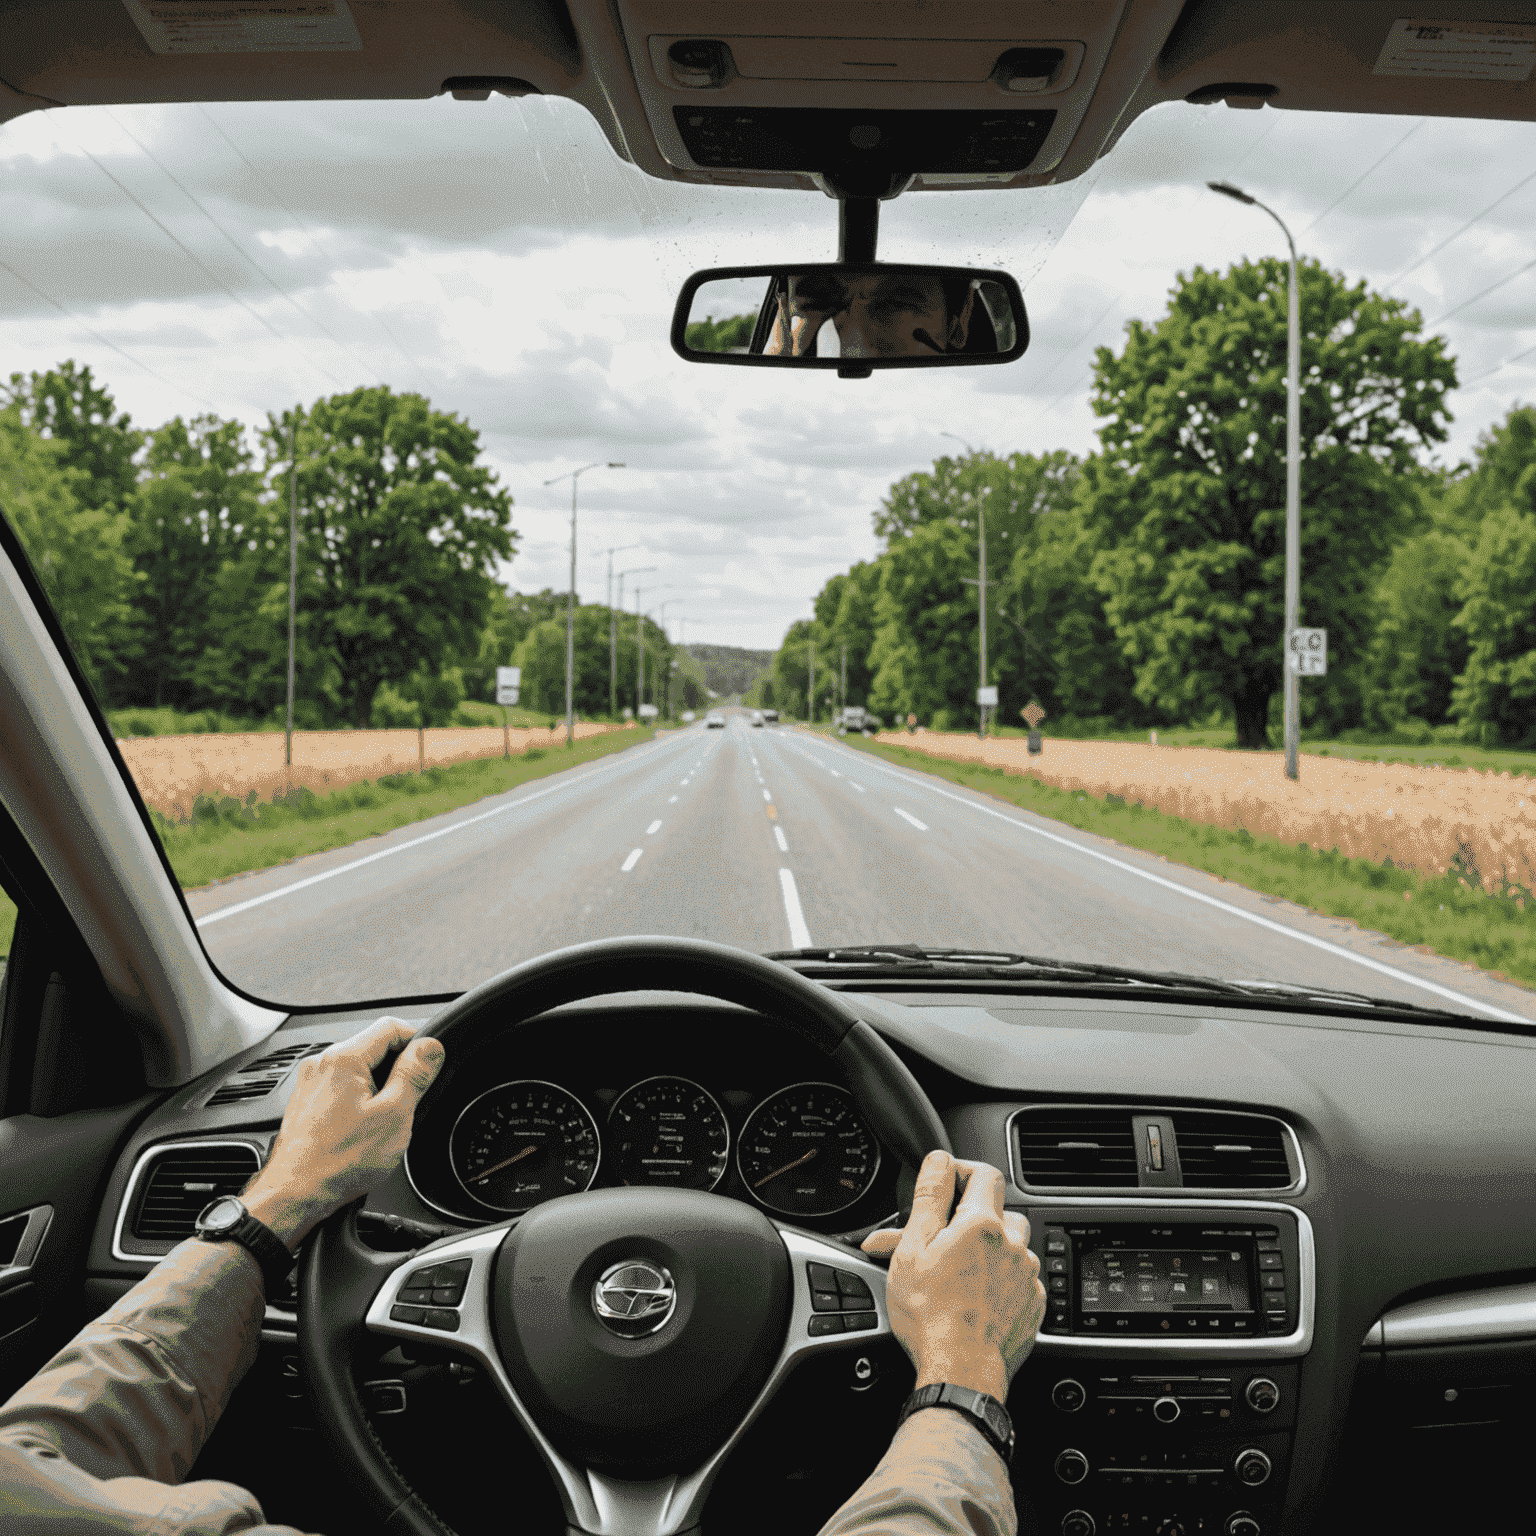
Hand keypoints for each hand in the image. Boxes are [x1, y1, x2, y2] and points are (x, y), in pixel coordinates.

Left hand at [242, 1018, 446, 1250]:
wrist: (296, 1194)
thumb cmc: (339, 1162)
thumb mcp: (394, 1115)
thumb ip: (415, 1074)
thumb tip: (431, 1046)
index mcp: (343, 1058)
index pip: (392, 1026)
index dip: (417, 1043)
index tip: (428, 1066)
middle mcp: (322, 1063)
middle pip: (374, 1047)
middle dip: (397, 1069)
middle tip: (408, 1102)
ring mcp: (311, 1082)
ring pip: (359, 1069)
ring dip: (378, 1087)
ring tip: (383, 1121)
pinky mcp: (307, 1101)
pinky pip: (342, 1087)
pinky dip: (359, 1100)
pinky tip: (362, 1129)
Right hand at [862, 1151, 1044, 1401]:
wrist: (961, 1372)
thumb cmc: (931, 1314)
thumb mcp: (914, 1247)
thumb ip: (930, 1196)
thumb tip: (939, 1161)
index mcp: (982, 1224)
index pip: (984, 1174)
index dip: (963, 1173)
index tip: (946, 1186)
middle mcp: (1013, 1246)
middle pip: (1000, 1211)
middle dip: (973, 1218)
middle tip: (945, 1240)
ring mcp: (1027, 1278)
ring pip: (1013, 1247)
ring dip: (991, 1251)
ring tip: (960, 1272)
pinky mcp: (1033, 1306)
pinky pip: (1021, 1280)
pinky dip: (1002, 1282)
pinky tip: (977, 1297)